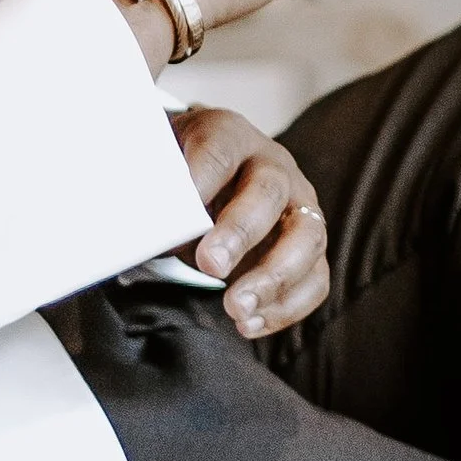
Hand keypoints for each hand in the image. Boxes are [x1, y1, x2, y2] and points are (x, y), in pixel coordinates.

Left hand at [174, 109, 329, 338]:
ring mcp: (299, 206)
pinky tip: (249, 324)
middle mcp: (272, 166)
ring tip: (236, 308)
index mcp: (229, 136)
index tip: (178, 213)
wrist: (209, 181)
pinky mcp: (310, 248)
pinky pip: (315, 278)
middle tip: (210, 266)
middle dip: (241, 231)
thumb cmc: (181, 178)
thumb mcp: (160, 171)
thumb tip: (145, 231)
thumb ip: (153, 194)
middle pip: (270, 192)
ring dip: (274, 277)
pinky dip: (286, 307)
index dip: (201, 179)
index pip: (220, 149)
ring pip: (308, 236)